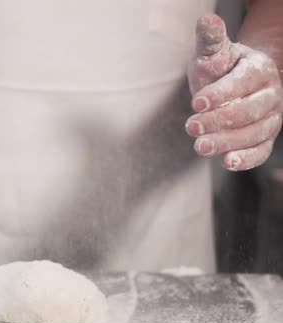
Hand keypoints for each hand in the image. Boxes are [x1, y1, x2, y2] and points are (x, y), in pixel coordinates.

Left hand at [187, 14, 282, 170]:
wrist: (233, 84)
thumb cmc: (220, 68)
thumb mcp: (212, 53)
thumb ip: (210, 40)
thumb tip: (207, 20)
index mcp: (259, 69)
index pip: (242, 83)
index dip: (221, 94)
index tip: (197, 101)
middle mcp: (271, 94)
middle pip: (248, 112)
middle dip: (218, 121)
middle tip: (191, 126)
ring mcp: (271, 118)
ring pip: (253, 134)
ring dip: (226, 142)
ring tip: (200, 146)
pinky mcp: (264, 139)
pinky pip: (260, 151)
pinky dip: (246, 159)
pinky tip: (227, 162)